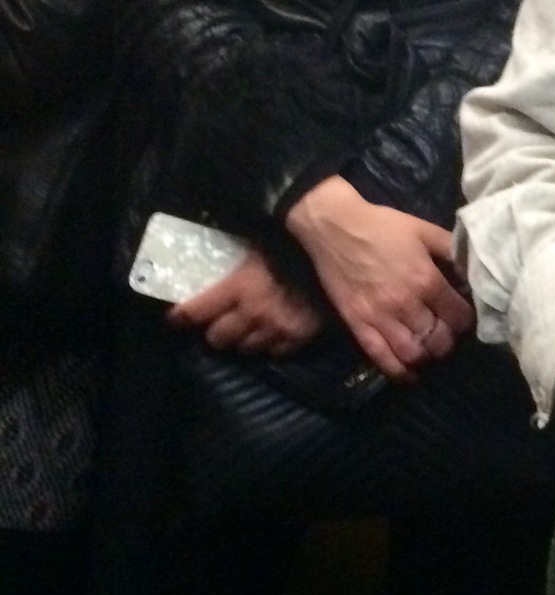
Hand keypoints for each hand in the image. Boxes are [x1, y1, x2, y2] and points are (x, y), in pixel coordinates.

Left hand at [168, 248, 321, 357]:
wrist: (340, 258)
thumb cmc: (294, 242)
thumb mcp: (258, 242)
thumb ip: (237, 255)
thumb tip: (213, 243)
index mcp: (238, 287)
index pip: (196, 311)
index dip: (180, 317)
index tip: (174, 318)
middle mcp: (253, 314)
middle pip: (219, 338)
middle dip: (214, 332)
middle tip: (216, 325)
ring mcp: (277, 329)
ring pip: (246, 348)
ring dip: (241, 340)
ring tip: (244, 330)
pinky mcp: (299, 337)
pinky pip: (276, 352)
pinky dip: (269, 345)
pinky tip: (271, 334)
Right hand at [284, 174, 473, 381]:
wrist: (334, 226)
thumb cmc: (382, 226)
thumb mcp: (424, 230)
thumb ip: (451, 250)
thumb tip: (473, 271)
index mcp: (426, 280)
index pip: (460, 316)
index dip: (466, 319)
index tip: (462, 315)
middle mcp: (406, 303)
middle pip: (439, 340)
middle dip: (448, 340)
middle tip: (446, 333)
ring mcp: (380, 317)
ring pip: (414, 354)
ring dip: (426, 356)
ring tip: (428, 348)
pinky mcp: (357, 325)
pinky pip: (381, 358)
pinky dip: (399, 372)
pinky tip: (409, 372)